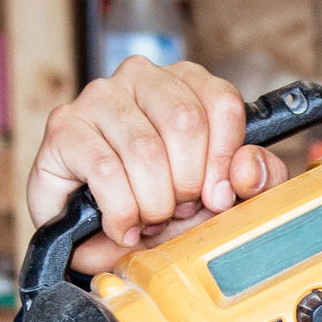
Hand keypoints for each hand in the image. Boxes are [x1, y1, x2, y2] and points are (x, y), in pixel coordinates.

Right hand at [27, 57, 289, 275]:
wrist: (106, 243)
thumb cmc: (167, 210)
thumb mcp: (226, 199)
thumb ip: (257, 179)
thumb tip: (248, 168)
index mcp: (187, 84)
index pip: (221, 102)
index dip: (224, 159)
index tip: (217, 197)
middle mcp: (141, 78)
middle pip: (185, 122)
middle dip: (187, 184)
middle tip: (177, 210)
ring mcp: (99, 98)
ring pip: (145, 150)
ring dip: (153, 204)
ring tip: (148, 220)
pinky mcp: (64, 126)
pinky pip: (104, 170)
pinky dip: (121, 212)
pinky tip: (123, 226)